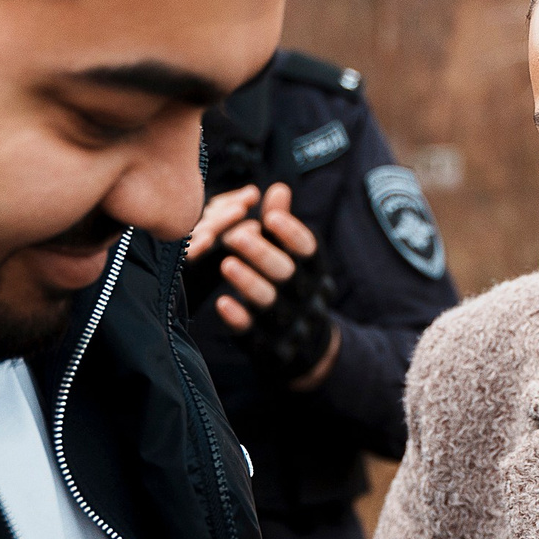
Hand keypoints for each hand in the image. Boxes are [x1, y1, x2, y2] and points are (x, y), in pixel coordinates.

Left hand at [183, 183, 340, 388]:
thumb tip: (278, 188)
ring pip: (269, 303)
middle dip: (262, 253)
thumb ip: (283, 225)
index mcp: (315, 273)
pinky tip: (223, 303)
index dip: (292, 232)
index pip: (309, 251)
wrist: (306, 351)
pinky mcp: (267, 345)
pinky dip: (238, 318)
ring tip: (226, 264)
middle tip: (234, 235)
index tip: (270, 216)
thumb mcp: (294, 259)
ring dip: (248, 282)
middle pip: (287, 274)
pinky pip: (252, 333)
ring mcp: (288, 324)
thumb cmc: (293, 289)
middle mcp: (306, 298)